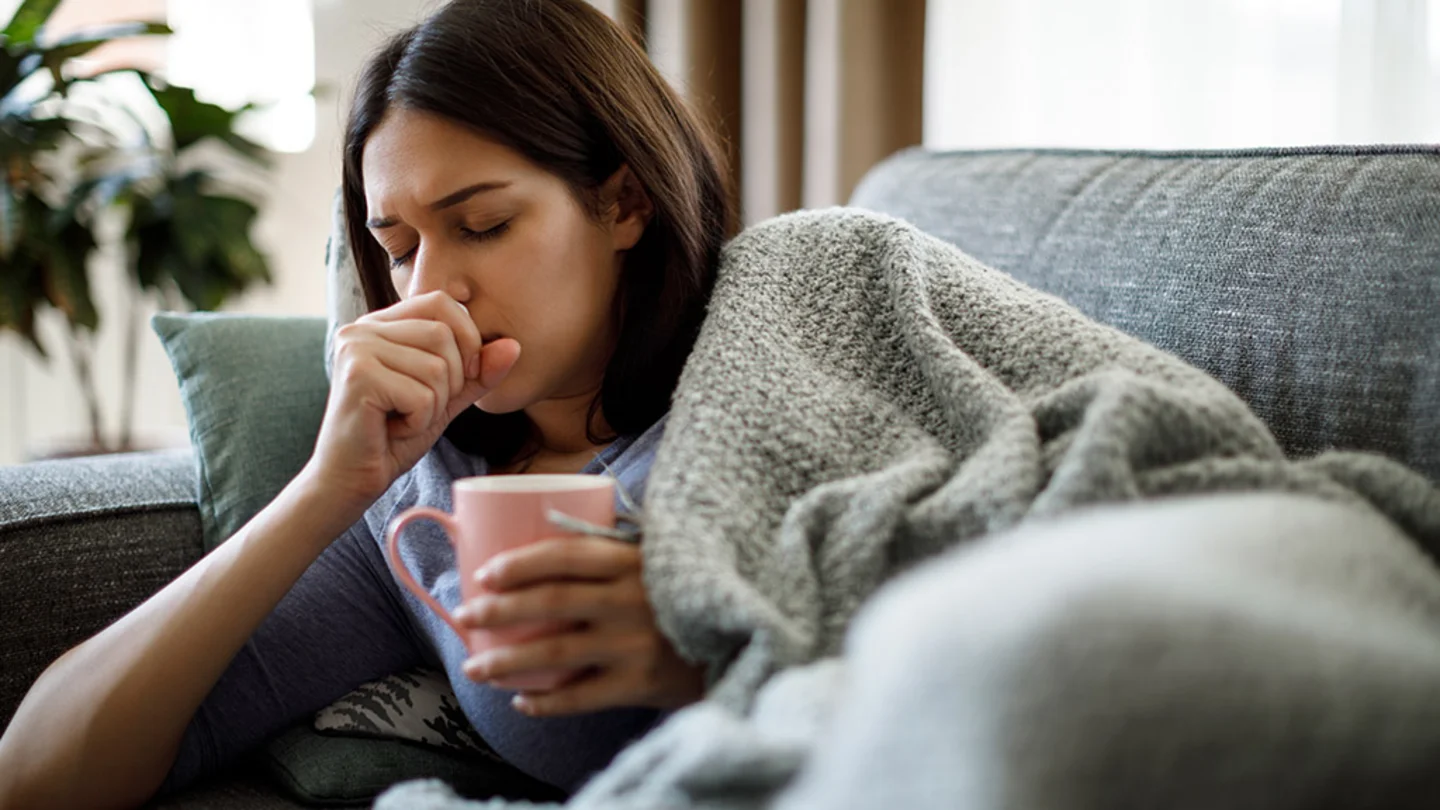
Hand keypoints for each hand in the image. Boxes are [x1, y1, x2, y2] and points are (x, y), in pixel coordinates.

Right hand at [306, 291, 520, 506]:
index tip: (459, 378)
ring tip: (403, 419)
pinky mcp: (357, 376)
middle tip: (419, 408)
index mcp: (382, 324)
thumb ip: (478, 372)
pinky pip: (421, 395)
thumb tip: (514, 346)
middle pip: (444, 335)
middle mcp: (363, 327)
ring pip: (436, 368)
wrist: (350, 480)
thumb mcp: (445, 398)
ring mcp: (356, 348)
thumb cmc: (393, 437)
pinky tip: (392, 429)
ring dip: (433, 406)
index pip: (442, 303)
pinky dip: (418, 422)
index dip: (466, 339)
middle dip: (449, 382)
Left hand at [453, 536, 704, 715]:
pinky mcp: (642, 683)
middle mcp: (631, 600)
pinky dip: (547, 703)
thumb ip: (613, 549)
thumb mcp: (657, 557)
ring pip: (557, 653)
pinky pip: (582, 696)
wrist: (740, 636)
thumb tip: (546, 528)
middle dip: (500, 610)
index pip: (565, 555)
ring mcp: (635, 644)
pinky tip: (522, 702)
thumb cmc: (685, 591)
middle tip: (465, 616)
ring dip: (509, 662)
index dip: (520, 564)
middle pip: (551, 602)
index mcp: (633, 560)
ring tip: (476, 667)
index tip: (485, 574)